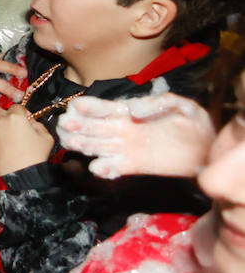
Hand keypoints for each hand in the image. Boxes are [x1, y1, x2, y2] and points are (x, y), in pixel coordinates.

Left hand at [0, 105, 53, 176]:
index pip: (17, 107)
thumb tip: (32, 122)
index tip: (26, 119)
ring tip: (8, 137)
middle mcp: (0, 122)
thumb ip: (39, 125)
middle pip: (3, 114)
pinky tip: (1, 146)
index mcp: (16, 117)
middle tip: (19, 131)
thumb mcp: (47, 137)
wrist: (21, 175)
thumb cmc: (34, 157)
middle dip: (10, 120)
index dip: (23, 113)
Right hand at [57, 93, 215, 178]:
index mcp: (129, 111)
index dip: (89, 107)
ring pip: (97, 146)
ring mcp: (125, 148)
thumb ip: (158, 103)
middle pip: (93, 126)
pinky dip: (103, 168)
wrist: (207, 151)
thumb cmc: (194, 123)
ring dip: (83, 144)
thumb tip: (133, 111)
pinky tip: (97, 167)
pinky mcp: (133, 166)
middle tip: (65, 124)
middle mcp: (122, 129)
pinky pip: (113, 167)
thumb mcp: (181, 105)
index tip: (75, 106)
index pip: (103, 108)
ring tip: (70, 142)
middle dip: (78, 125)